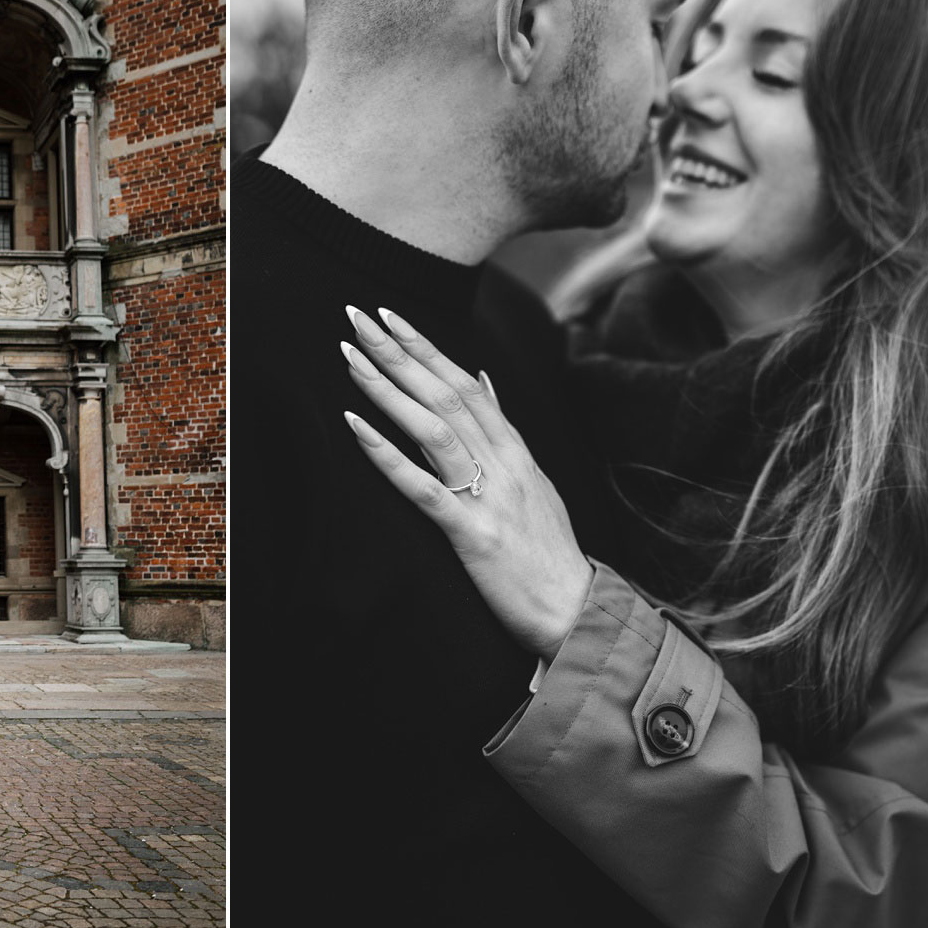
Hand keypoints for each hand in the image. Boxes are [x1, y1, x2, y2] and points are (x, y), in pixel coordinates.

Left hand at [341, 306, 594, 659]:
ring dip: (388, 388)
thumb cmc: (548, 551)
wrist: (577, 610)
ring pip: (432, 428)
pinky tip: (354, 425)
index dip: (425, 347)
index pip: (465, 382)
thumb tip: (485, 377)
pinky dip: (385, 454)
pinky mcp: (471, 533)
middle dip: (398, 352)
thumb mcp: (534, 479)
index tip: (389, 316)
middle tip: (357, 316)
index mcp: (514, 449)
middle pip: (445, 392)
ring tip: (350, 357)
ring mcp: (487, 495)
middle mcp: (502, 462)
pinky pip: (421, 487)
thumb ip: (505, 428)